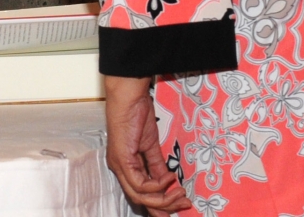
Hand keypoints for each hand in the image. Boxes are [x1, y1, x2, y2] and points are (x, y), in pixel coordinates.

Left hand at [104, 76, 190, 215]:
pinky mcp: (122, 160)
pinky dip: (157, 185)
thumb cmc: (136, 113)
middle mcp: (119, 168)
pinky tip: (170, 178)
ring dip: (164, 199)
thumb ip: (157, 165)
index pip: (140, 193)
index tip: (177, 207)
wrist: (129, 97)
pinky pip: (140, 184)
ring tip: (181, 194)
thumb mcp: (150, 144)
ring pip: (139, 196)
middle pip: (139, 199)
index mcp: (125, 165)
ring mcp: (119, 165)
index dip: (158, 204)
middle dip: (164, 206)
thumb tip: (168, 182)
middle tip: (184, 205)